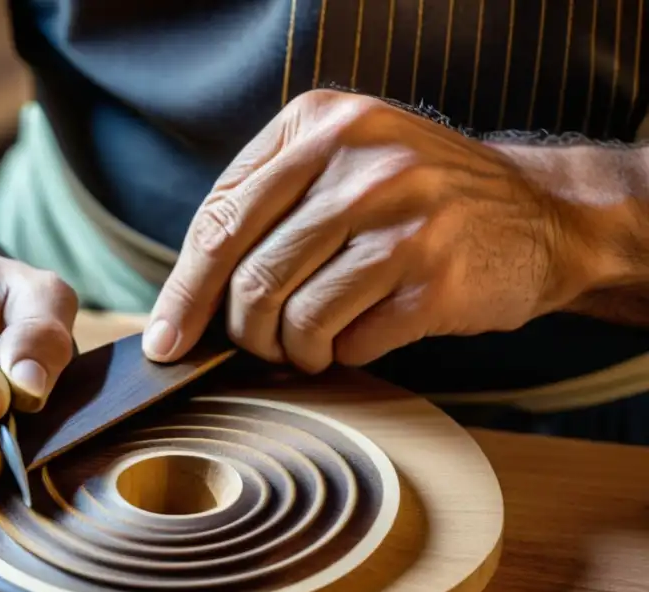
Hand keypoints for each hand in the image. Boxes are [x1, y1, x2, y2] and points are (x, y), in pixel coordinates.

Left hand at [142, 89, 608, 371]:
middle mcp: (360, 161)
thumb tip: (187, 297)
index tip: (166, 339)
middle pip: (250, 275)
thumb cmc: (418, 203)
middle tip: (255, 347)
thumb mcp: (342, 165)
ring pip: (294, 316)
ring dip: (290, 351)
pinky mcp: (435, 277)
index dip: (184, 289)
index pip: (221, 218)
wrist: (539, 214)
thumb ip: (267, 206)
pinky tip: (358, 338)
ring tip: (309, 346)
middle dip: (239, 331)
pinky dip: (341, 355)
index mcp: (319, 124)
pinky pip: (349, 342)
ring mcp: (402, 217)